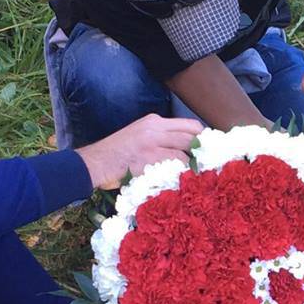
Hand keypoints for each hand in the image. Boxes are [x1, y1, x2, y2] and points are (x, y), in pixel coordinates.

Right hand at [78, 114, 201, 189]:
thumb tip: (184, 150)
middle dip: (203, 152)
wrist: (94, 163)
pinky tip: (181, 181)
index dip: (203, 138)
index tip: (209, 150)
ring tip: (195, 177)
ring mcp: (152, 143)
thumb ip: (160, 139)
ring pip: (185, 151)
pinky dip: (180, 173)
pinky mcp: (148, 158)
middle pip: (192, 136)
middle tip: (209, 166)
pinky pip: (174, 165)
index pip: (190, 125)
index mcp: (154, 121)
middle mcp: (155, 128)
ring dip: (192, 165)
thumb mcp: (139, 137)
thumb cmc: (116, 155)